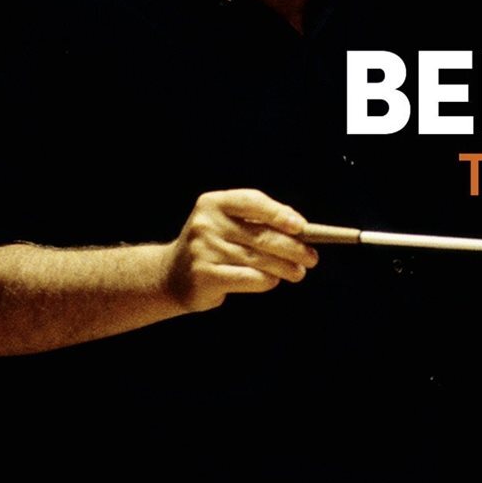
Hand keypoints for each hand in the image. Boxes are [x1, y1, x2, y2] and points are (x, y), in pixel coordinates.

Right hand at [164, 188, 317, 311]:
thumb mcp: (227, 224)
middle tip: (311, 257)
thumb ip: (257, 222)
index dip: (279, 213)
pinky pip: (248, 278)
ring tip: (299, 272)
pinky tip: (274, 280)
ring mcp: (203, 250)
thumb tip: (299, 229)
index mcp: (214, 202)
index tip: (301, 226)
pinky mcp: (204, 276)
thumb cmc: (212, 246)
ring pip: (258, 260)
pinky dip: (266, 281)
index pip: (252, 201)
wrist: (170, 275)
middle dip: (292, 247)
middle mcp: (206, 223)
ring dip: (285, 268)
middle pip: (260, 234)